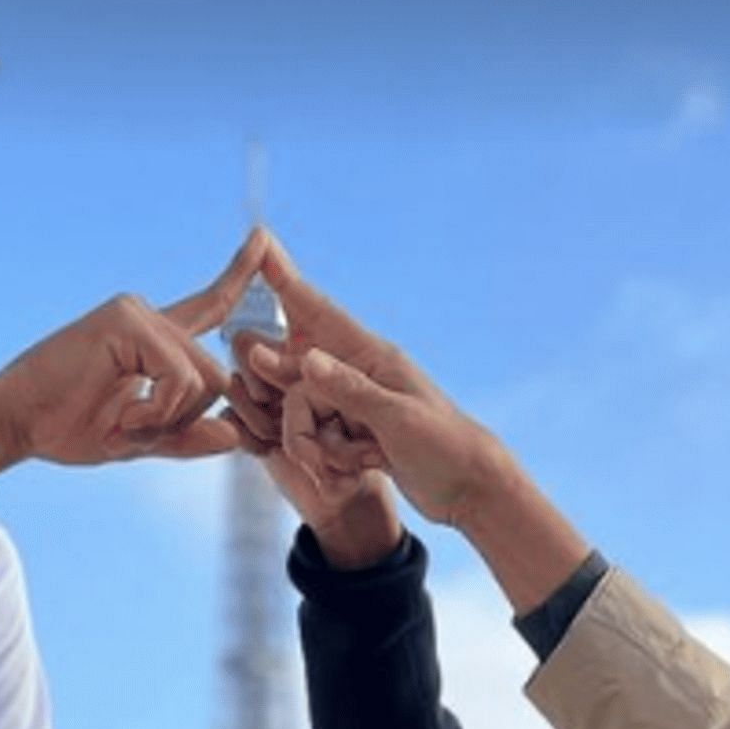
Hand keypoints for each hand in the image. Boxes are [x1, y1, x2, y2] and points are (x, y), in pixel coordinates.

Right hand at [0, 232, 271, 468]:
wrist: (16, 421)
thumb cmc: (68, 427)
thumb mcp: (140, 440)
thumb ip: (187, 438)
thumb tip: (236, 437)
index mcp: (156, 339)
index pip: (210, 308)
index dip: (237, 278)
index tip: (262, 239)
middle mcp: (151, 316)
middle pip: (217, 376)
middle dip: (183, 422)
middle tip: (131, 435)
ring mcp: (139, 312)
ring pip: (202, 379)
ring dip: (167, 420)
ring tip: (122, 426)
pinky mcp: (127, 319)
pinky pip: (179, 377)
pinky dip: (157, 411)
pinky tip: (122, 417)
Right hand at [225, 237, 499, 527]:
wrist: (471, 487)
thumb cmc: (446, 447)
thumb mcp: (398, 418)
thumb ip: (350, 390)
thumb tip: (306, 360)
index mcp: (370, 354)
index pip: (315, 309)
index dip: (284, 277)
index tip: (258, 241)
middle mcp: (356, 373)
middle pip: (295, 374)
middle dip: (298, 412)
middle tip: (330, 430)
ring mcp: (353, 404)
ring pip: (301, 414)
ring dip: (322, 446)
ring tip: (365, 460)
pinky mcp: (354, 433)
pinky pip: (316, 440)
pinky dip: (332, 460)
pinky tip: (366, 468)